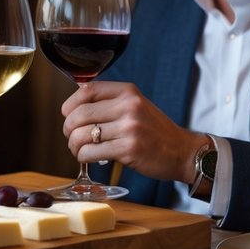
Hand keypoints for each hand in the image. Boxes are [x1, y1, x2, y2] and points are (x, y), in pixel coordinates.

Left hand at [60, 80, 204, 184]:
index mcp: (128, 92)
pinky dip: (83, 157)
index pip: (88, 90)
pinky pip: (91, 153)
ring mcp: (129, 128)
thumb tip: (74, 104)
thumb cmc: (154, 131)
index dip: (70, 103)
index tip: (67, 114)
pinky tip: (88, 158)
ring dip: (74, 146)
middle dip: (68, 128)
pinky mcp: (128, 150)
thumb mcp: (136, 106)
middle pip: (80, 114)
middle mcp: (129, 106)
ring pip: (82, 135)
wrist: (182, 152)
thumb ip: (110, 102)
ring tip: (79, 149)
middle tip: (71, 136)